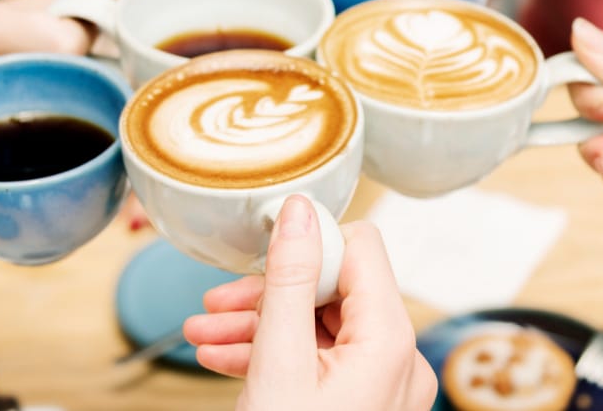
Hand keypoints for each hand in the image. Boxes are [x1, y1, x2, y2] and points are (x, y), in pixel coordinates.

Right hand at [184, 196, 435, 410]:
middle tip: (215, 304)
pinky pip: (319, 361)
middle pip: (332, 291)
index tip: (260, 246)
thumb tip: (300, 211)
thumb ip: (290, 279)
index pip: (359, 249)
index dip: (307, 242)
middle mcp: (397, 358)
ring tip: (205, 336)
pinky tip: (226, 358)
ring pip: (318, 327)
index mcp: (389, 339)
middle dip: (267, 294)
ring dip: (259, 326)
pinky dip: (275, 355)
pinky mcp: (363, 402)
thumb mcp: (279, 361)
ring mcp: (382, 384)